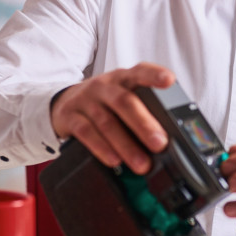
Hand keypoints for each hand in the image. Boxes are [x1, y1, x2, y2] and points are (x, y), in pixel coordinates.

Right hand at [50, 62, 174, 174]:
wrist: (66, 101)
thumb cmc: (104, 103)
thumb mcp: (122, 97)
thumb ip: (143, 109)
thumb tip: (169, 138)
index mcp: (122, 78)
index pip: (140, 72)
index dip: (154, 75)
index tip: (169, 81)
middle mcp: (104, 86)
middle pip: (124, 101)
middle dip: (144, 124)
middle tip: (160, 144)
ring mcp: (85, 100)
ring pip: (106, 121)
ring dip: (125, 145)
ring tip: (141, 164)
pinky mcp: (69, 116)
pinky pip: (85, 132)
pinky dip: (101, 148)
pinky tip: (114, 161)